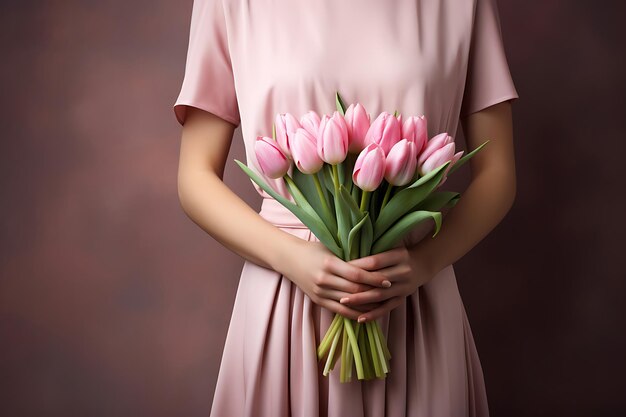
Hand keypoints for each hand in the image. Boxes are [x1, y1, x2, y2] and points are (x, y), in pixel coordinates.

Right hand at [275, 237, 393, 320]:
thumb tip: (376, 260)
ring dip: (367, 305)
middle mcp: (324, 279)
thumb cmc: (314, 249)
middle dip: (373, 292)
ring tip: (382, 304)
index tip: (387, 280)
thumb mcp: (331, 248)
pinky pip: (339, 311)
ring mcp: (320, 292)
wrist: (289, 258)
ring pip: (348, 303)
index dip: (373, 278)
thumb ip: (350, 255)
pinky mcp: (318, 300)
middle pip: (354, 290)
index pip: (356, 274)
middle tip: (389, 293)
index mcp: (329, 263)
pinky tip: (366, 313)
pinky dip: (354, 313)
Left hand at [342, 245, 435, 322]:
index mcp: (399, 256)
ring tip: (343, 302)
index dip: (358, 266)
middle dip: (356, 285)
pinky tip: (360, 319)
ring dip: (361, 300)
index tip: (341, 269)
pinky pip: (387, 308)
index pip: (375, 262)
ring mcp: (404, 287)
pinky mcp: (403, 298)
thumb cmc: (399, 254)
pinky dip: (373, 314)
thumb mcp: (390, 247)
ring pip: (379, 296)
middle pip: (376, 280)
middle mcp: (403, 271)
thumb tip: (347, 256)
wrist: (422, 265)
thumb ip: (373, 251)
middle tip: (338, 288)